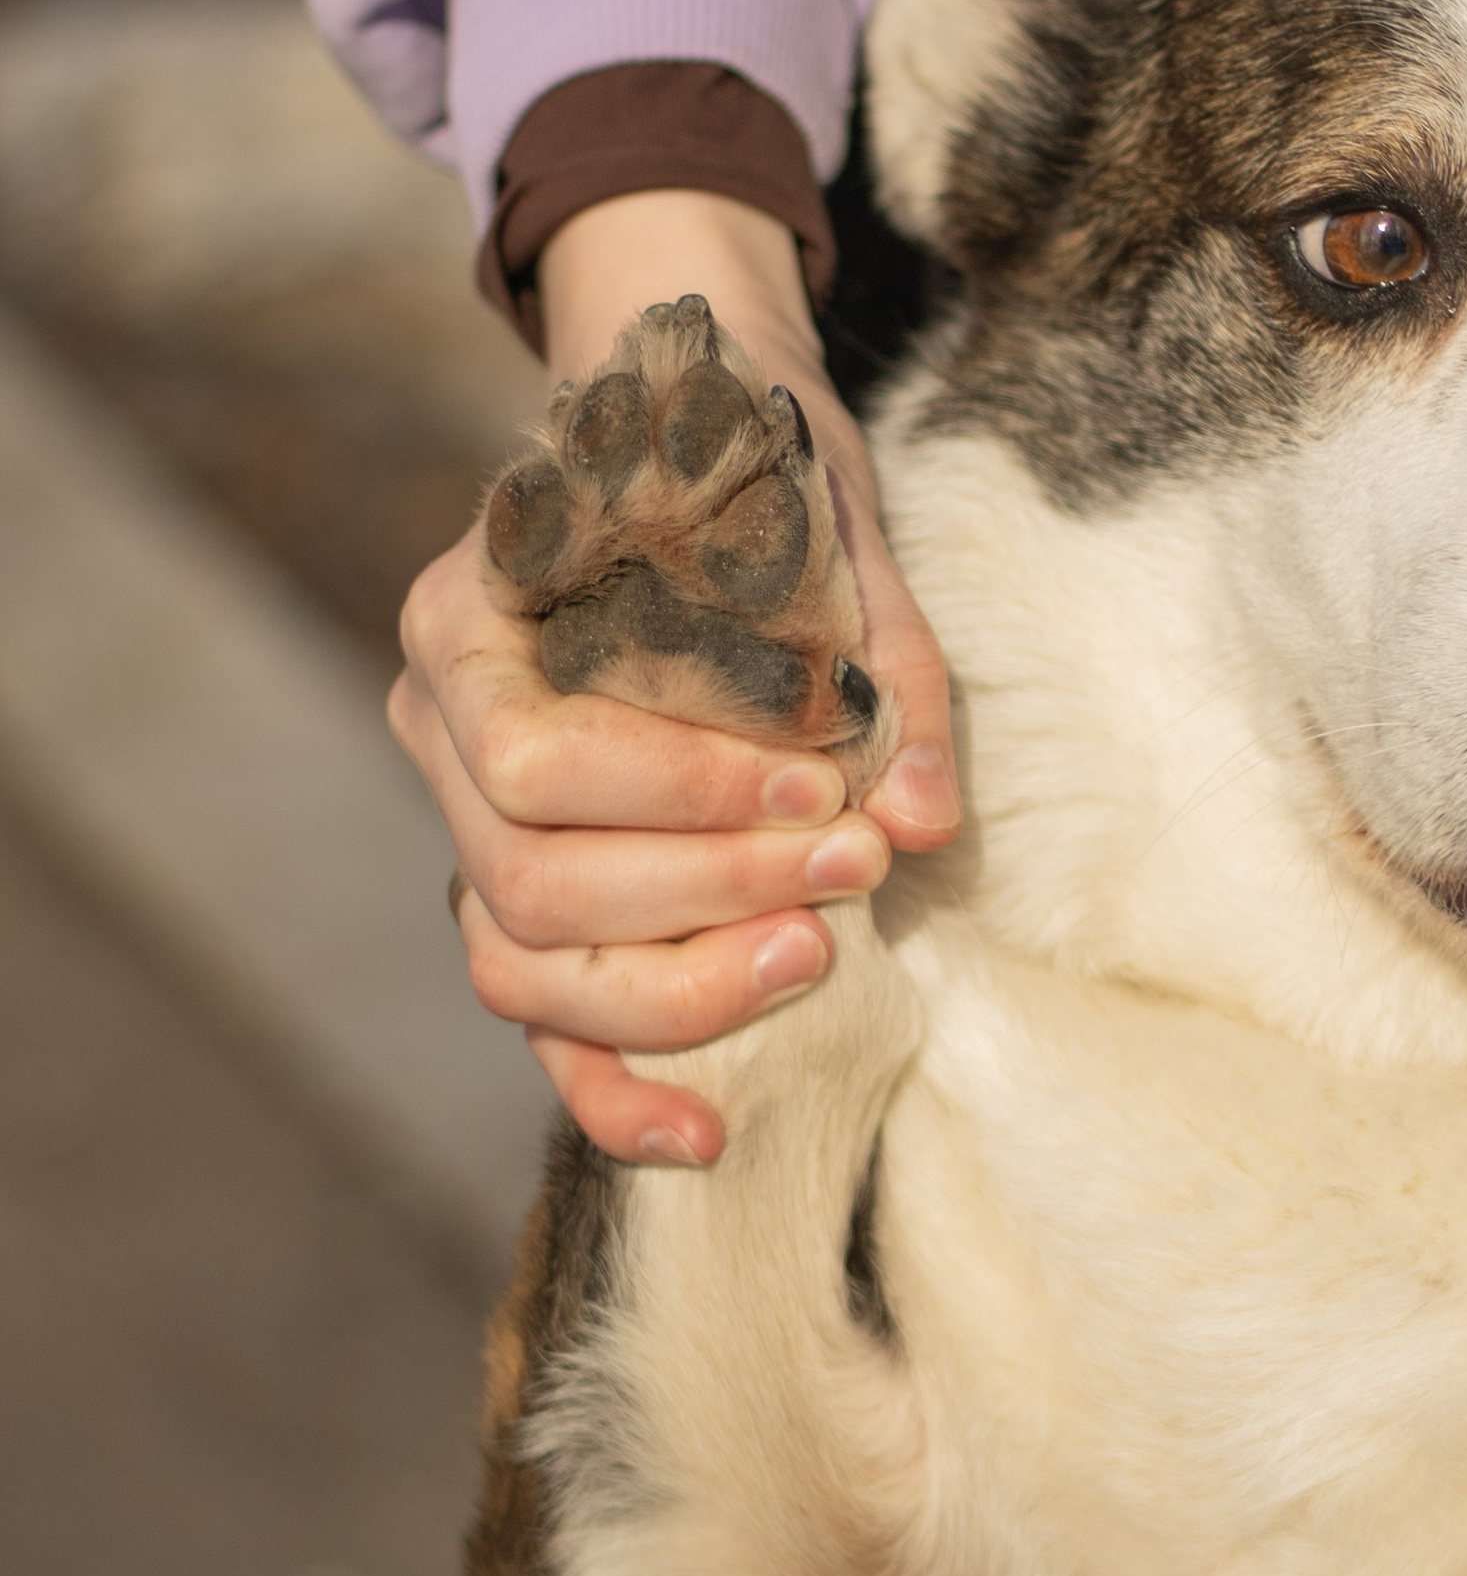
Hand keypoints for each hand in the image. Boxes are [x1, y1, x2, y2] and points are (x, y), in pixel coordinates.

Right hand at [390, 189, 958, 1165]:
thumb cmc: (751, 480)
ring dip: (678, 990)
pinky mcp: (524, 903)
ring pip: (524, 968)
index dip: (679, 797)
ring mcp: (467, 827)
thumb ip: (880, 670)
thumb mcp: (828, 533)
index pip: (533, 759)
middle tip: (854, 864)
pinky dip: (616, 1093)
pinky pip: (541, 1029)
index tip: (821, 780)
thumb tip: (916, 820)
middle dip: (708, 894)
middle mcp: (440, 728)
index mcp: (470, 619)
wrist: (693, 440)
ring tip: (820, 955)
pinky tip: (710, 1134)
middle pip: (530, 879)